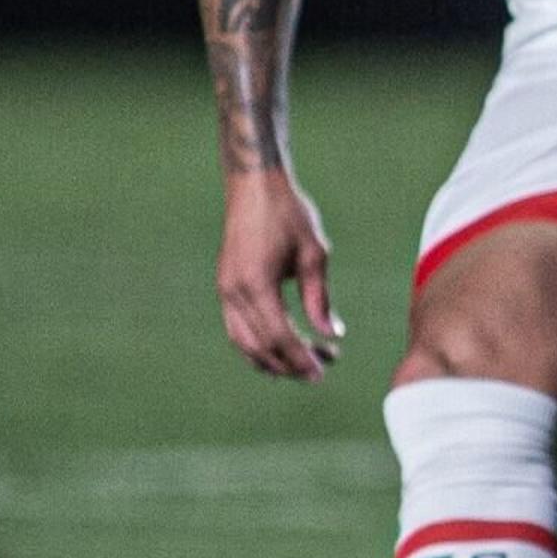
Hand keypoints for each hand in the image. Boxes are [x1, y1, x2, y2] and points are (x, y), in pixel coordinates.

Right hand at [214, 167, 340, 380]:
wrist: (254, 185)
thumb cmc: (289, 214)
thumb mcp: (314, 254)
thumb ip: (319, 298)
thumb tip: (331, 334)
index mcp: (256, 284)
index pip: (279, 335)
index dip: (300, 358)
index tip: (321, 373)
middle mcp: (234, 292)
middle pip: (260, 345)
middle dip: (289, 364)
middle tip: (320, 371)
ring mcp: (225, 290)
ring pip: (243, 342)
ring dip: (271, 359)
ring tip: (303, 364)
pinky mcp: (225, 286)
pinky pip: (237, 327)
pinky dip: (257, 344)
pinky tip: (281, 347)